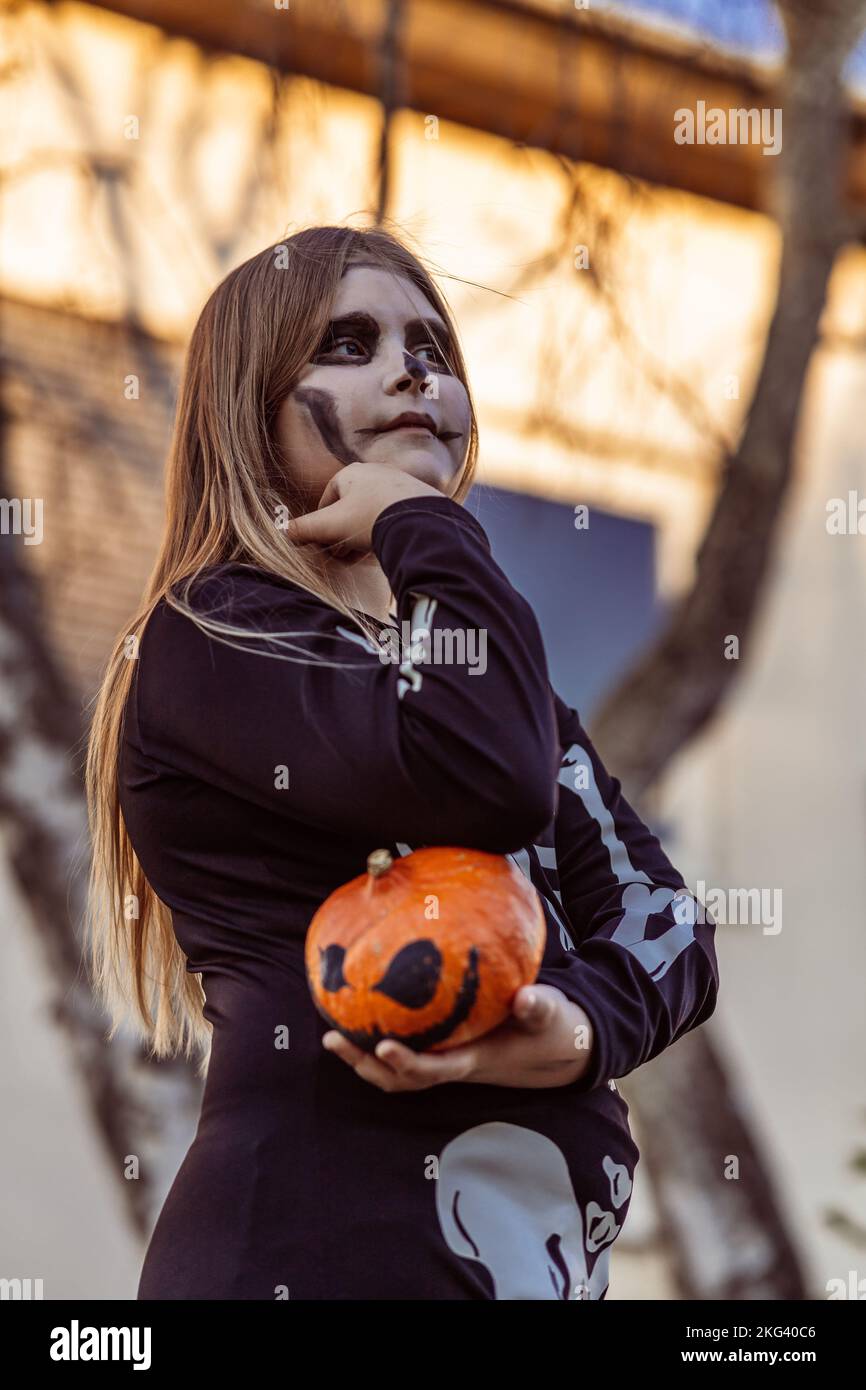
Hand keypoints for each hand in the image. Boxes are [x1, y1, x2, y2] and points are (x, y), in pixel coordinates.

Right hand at [285, 461, 443, 557]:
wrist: (421, 521)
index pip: (327, 499)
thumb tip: (281, 532)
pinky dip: (383, 533)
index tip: (323, 544)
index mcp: (350, 473)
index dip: (322, 525)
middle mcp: (375, 472)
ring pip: (370, 514)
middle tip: (342, 556)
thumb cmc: (370, 518)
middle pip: (349, 508)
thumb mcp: (331, 526)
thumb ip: (303, 529)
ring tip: (361, 556)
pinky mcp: (416, 498)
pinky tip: (383, 549)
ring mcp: (397, 484)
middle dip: (342, 534)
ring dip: (361, 537)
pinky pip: (392, 517)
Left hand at [321, 984, 595, 1092]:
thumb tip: (525, 997)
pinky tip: (361, 1025)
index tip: (383, 1045)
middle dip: (367, 1064)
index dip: (408, 1062)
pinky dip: (378, 1049)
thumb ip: (540, 1006)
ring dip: (364, 1061)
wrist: (556, 1044)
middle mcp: (455, 1066)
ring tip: (333, 1037)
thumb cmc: (552, 1027)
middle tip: (333, 1039)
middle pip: (403, 1079)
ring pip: (398, 1074)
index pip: (436, 1068)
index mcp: (477, 1059)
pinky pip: (404, 1057)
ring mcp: (447, 1062)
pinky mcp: (445, 1053)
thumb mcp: (552, 1015)